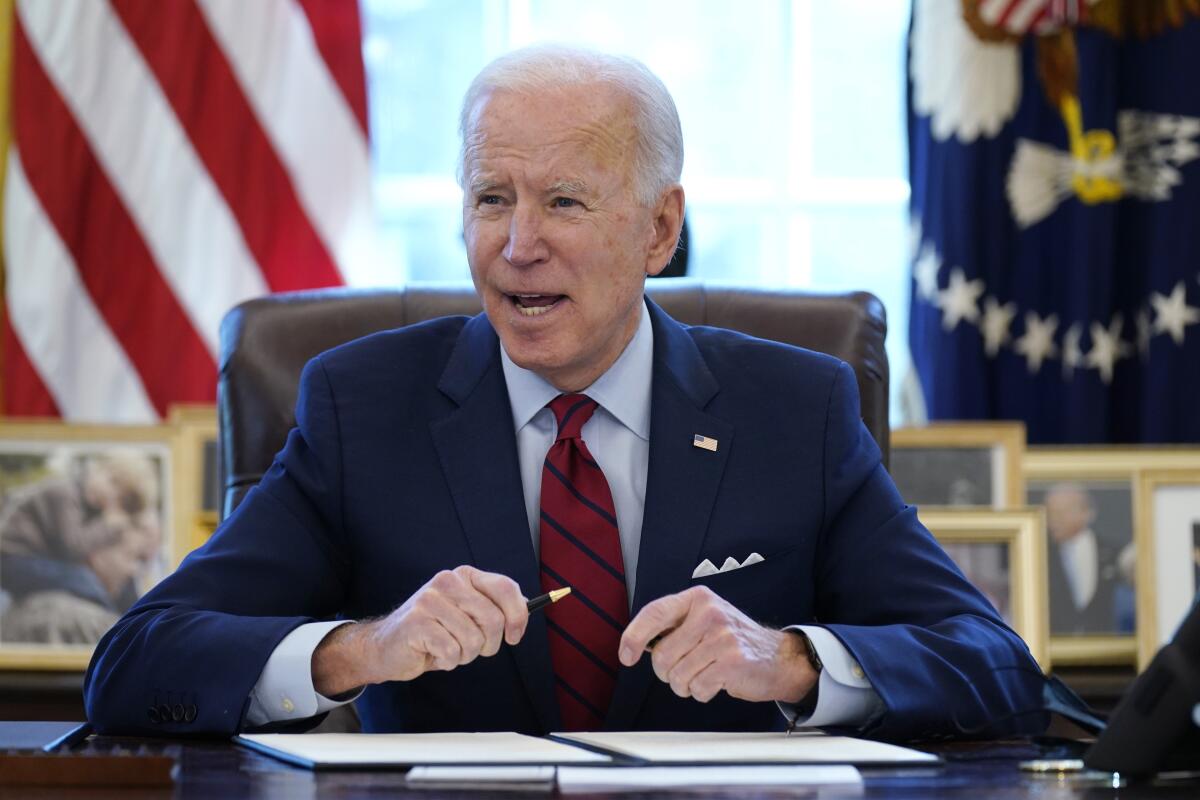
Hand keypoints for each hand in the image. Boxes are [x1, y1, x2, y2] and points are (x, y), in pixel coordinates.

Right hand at [312, 566, 527, 695]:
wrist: (387, 647)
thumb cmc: (434, 632)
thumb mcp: (466, 614)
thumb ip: (493, 607)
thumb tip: (525, 608)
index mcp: (464, 575)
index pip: (505, 588)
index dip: (518, 615)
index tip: (515, 635)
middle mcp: (448, 581)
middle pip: (494, 619)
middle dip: (488, 644)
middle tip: (471, 648)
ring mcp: (430, 600)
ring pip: (474, 640)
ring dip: (465, 655)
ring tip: (448, 649)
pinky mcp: (417, 623)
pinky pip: (453, 652)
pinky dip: (448, 661)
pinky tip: (433, 654)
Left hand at [618, 586, 816, 703]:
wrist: (778, 657)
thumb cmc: (733, 640)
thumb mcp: (704, 619)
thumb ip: (674, 625)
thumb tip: (636, 643)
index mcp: (698, 599)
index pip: (654, 613)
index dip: (633, 637)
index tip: (626, 656)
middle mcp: (710, 613)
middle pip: (662, 655)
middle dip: (668, 672)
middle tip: (686, 668)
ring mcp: (722, 637)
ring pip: (678, 676)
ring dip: (686, 685)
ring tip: (704, 674)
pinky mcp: (733, 662)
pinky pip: (697, 688)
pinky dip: (702, 692)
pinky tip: (718, 681)